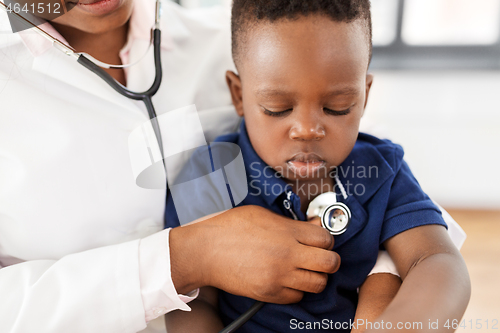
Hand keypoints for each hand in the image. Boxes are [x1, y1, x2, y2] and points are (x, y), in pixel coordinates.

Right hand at [170, 205, 339, 303]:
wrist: (204, 251)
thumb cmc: (229, 228)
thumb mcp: (261, 215)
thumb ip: (290, 222)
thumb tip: (314, 227)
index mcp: (286, 231)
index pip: (326, 239)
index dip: (326, 239)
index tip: (321, 240)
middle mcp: (287, 254)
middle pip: (330, 263)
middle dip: (329, 260)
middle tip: (320, 257)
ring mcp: (279, 276)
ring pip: (318, 283)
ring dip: (315, 276)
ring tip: (304, 270)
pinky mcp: (269, 293)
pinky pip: (297, 296)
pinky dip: (296, 290)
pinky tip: (287, 279)